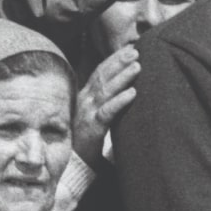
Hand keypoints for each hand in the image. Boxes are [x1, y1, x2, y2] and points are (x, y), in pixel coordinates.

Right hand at [72, 45, 139, 165]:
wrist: (72, 162)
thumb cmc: (85, 138)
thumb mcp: (92, 114)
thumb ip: (102, 100)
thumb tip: (120, 88)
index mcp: (84, 96)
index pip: (99, 72)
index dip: (113, 60)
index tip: (129, 49)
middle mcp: (84, 101)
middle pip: (102, 77)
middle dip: (119, 62)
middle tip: (136, 51)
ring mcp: (87, 113)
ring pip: (106, 91)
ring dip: (122, 77)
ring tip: (137, 66)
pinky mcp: (92, 128)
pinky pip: (107, 112)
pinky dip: (120, 101)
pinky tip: (132, 93)